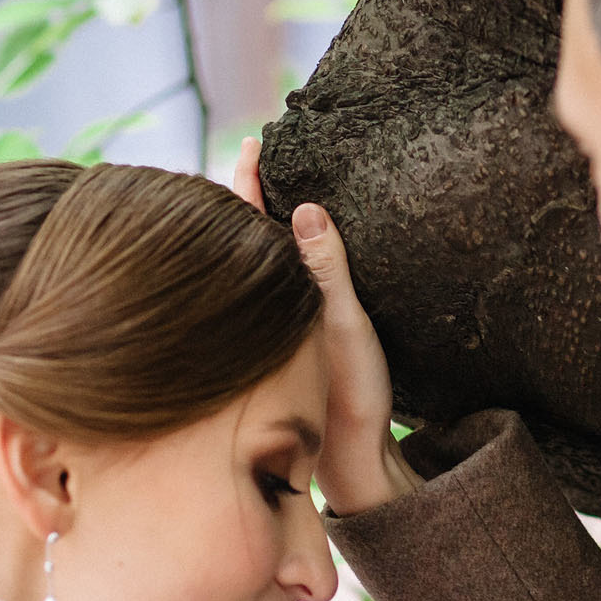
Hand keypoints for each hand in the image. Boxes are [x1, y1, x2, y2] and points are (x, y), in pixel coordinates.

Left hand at [231, 138, 421, 514]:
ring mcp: (273, 325)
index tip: (252, 141)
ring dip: (258, 224)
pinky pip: (275, 284)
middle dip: (248, 194)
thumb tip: (304, 209)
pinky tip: (284, 247)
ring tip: (265, 182)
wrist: (354, 459)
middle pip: (246, 238)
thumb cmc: (351, 394)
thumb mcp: (344, 326)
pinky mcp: (286, 339)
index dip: (249, 179)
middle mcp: (264, 308)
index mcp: (271, 296)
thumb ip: (326, 268)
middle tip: (257, 148)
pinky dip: (276, 254)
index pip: (249, 223)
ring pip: (257, 262)